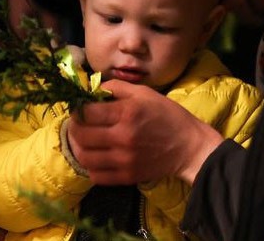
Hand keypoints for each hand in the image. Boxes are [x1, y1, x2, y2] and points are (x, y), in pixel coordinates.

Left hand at [67, 79, 223, 184]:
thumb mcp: (145, 93)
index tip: (79, 108)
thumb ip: (117, 88)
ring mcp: (124, 160)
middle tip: (79, 124)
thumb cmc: (167, 115)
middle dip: (75, 127)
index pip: (87, 112)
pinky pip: (96, 175)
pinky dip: (90, 166)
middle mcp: (122, 137)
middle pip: (81, 135)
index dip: (77, 109)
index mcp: (127, 113)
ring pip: (84, 157)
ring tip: (85, 141)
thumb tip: (93, 89)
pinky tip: (96, 157)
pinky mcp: (127, 176)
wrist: (189, 146)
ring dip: (79, 147)